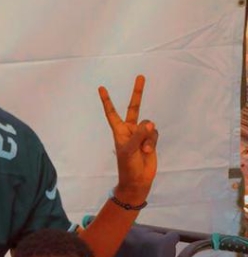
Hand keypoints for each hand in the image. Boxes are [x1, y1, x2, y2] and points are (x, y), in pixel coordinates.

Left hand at [98, 75, 157, 201]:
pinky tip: (148, 151)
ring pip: (148, 125)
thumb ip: (140, 134)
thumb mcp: (130, 150)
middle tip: (140, 76)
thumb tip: (150, 122)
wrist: (138, 180)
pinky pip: (155, 133)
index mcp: (119, 131)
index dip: (107, 101)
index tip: (101, 88)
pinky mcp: (151, 140)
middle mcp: (130, 130)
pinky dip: (153, 141)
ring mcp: (141, 134)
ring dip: (148, 137)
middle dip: (138, 92)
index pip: (111, 113)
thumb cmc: (128, 166)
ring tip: (144, 150)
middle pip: (134, 107)